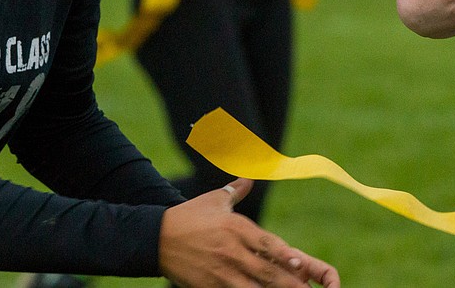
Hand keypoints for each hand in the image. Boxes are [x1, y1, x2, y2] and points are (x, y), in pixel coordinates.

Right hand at [159, 179, 339, 287]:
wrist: (155, 237)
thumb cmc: (188, 216)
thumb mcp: (214, 200)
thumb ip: (236, 191)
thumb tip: (249, 177)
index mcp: (236, 228)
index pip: (266, 243)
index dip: (284, 254)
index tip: (299, 263)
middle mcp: (231, 250)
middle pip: (264, 270)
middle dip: (286, 281)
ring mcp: (219, 271)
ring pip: (250, 286)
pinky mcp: (207, 285)